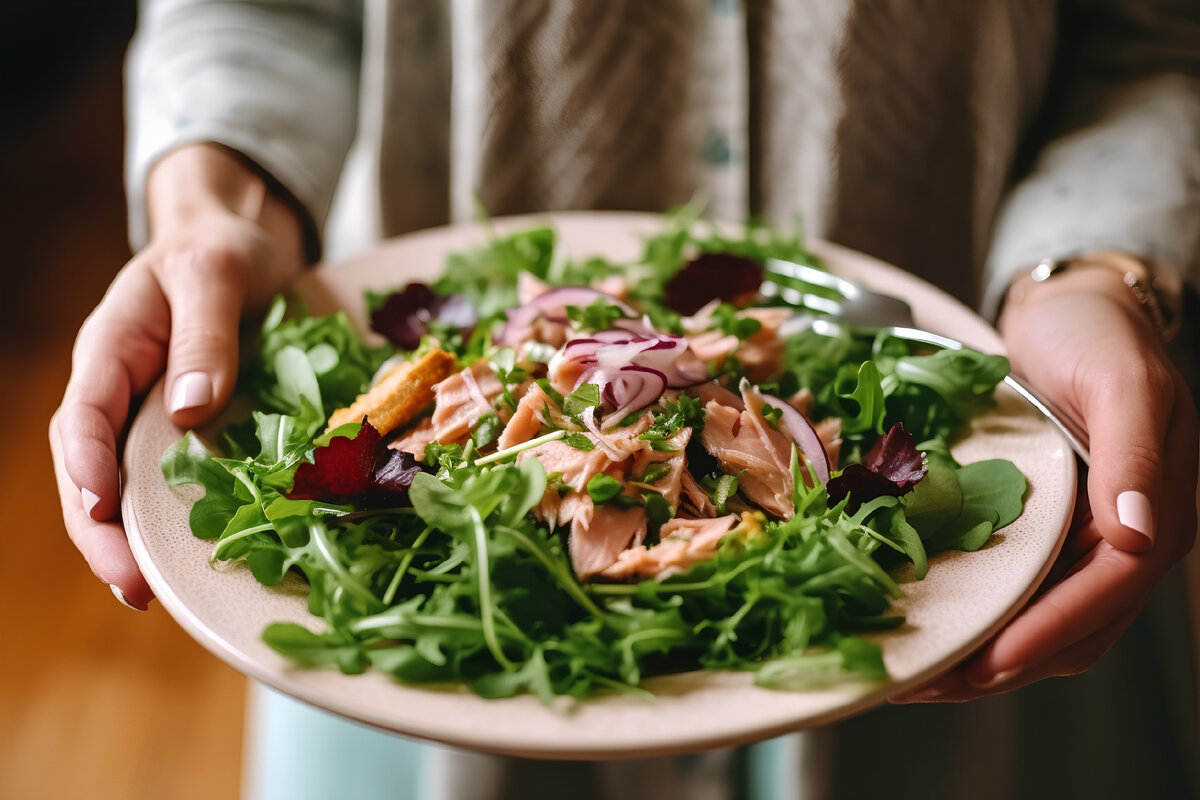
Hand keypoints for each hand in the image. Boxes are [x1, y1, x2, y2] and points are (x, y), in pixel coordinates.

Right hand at [50, 144, 304, 609]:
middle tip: (132, 587)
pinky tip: (188, 561)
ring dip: (126, 540)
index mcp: (110, 348)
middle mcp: (117, 388)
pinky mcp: (179, 429)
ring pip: (119, 485)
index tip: (104, 508)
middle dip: (101, 531)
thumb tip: (191, 411)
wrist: (241, 242)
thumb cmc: (222, 249)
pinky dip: (168, 521)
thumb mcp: (218, 273)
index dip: (86, 465)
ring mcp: (145, 412)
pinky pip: (163, 480)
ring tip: (148, 595)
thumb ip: (205, 335)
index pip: (83, 414)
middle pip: (87, 468)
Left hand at [895, 260, 1197, 701]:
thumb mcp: (1122, 378)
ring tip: (916, 672)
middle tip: (928, 684)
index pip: (1107, 593)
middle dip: (1003, 663)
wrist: (1070, 308)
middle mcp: (1122, 535)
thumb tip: (1137, 531)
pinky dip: (975, 610)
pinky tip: (926, 619)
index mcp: (1156, 509)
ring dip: (983, 650)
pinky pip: (1013, 585)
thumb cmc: (1098, 334)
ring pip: (1039, 619)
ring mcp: (1079, 535)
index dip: (1048, 633)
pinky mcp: (1041, 527)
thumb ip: (1134, 449)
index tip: (988, 664)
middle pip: (1072, 628)